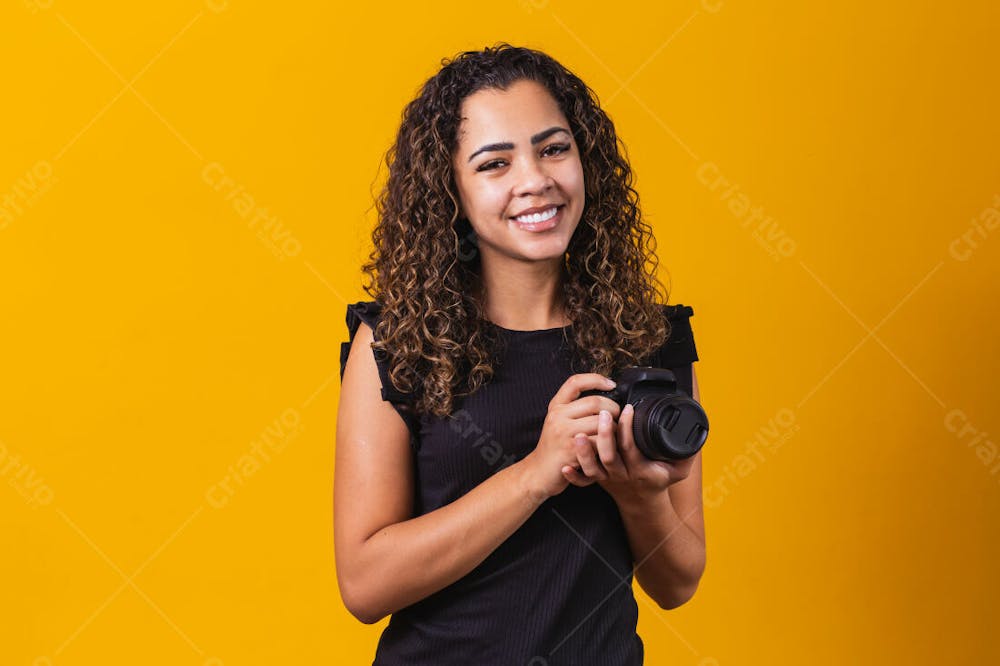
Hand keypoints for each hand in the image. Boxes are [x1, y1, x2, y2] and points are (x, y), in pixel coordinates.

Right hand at [522, 374, 621, 500]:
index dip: (596, 379)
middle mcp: (558, 416)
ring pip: (599, 422)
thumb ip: (575, 408)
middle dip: (613, 408)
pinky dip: (609, 445)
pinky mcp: (571, 450)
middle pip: (594, 402)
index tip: (612, 384)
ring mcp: (563, 433)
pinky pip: (598, 442)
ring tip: (617, 433)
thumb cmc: (555, 446)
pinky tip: (610, 447)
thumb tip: (604, 396)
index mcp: (556, 406)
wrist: (539, 472)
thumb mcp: (558, 421)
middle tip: (619, 417)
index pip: (575, 382)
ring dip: (614, 428)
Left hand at [561, 403, 695, 502]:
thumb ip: (686, 454)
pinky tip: (565, 467)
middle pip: (611, 457)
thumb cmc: (659, 482)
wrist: (644, 505)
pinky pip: (584, 482)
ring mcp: (608, 479)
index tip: (627, 408)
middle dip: (605, 435)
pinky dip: (574, 476)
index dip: (628, 427)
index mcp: (641, 470)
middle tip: (601, 414)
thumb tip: (696, 436)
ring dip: (585, 453)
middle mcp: (622, 475)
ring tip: (577, 435)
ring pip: (594, 469)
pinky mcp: (598, 481)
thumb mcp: (678, 471)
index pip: (632, 447)